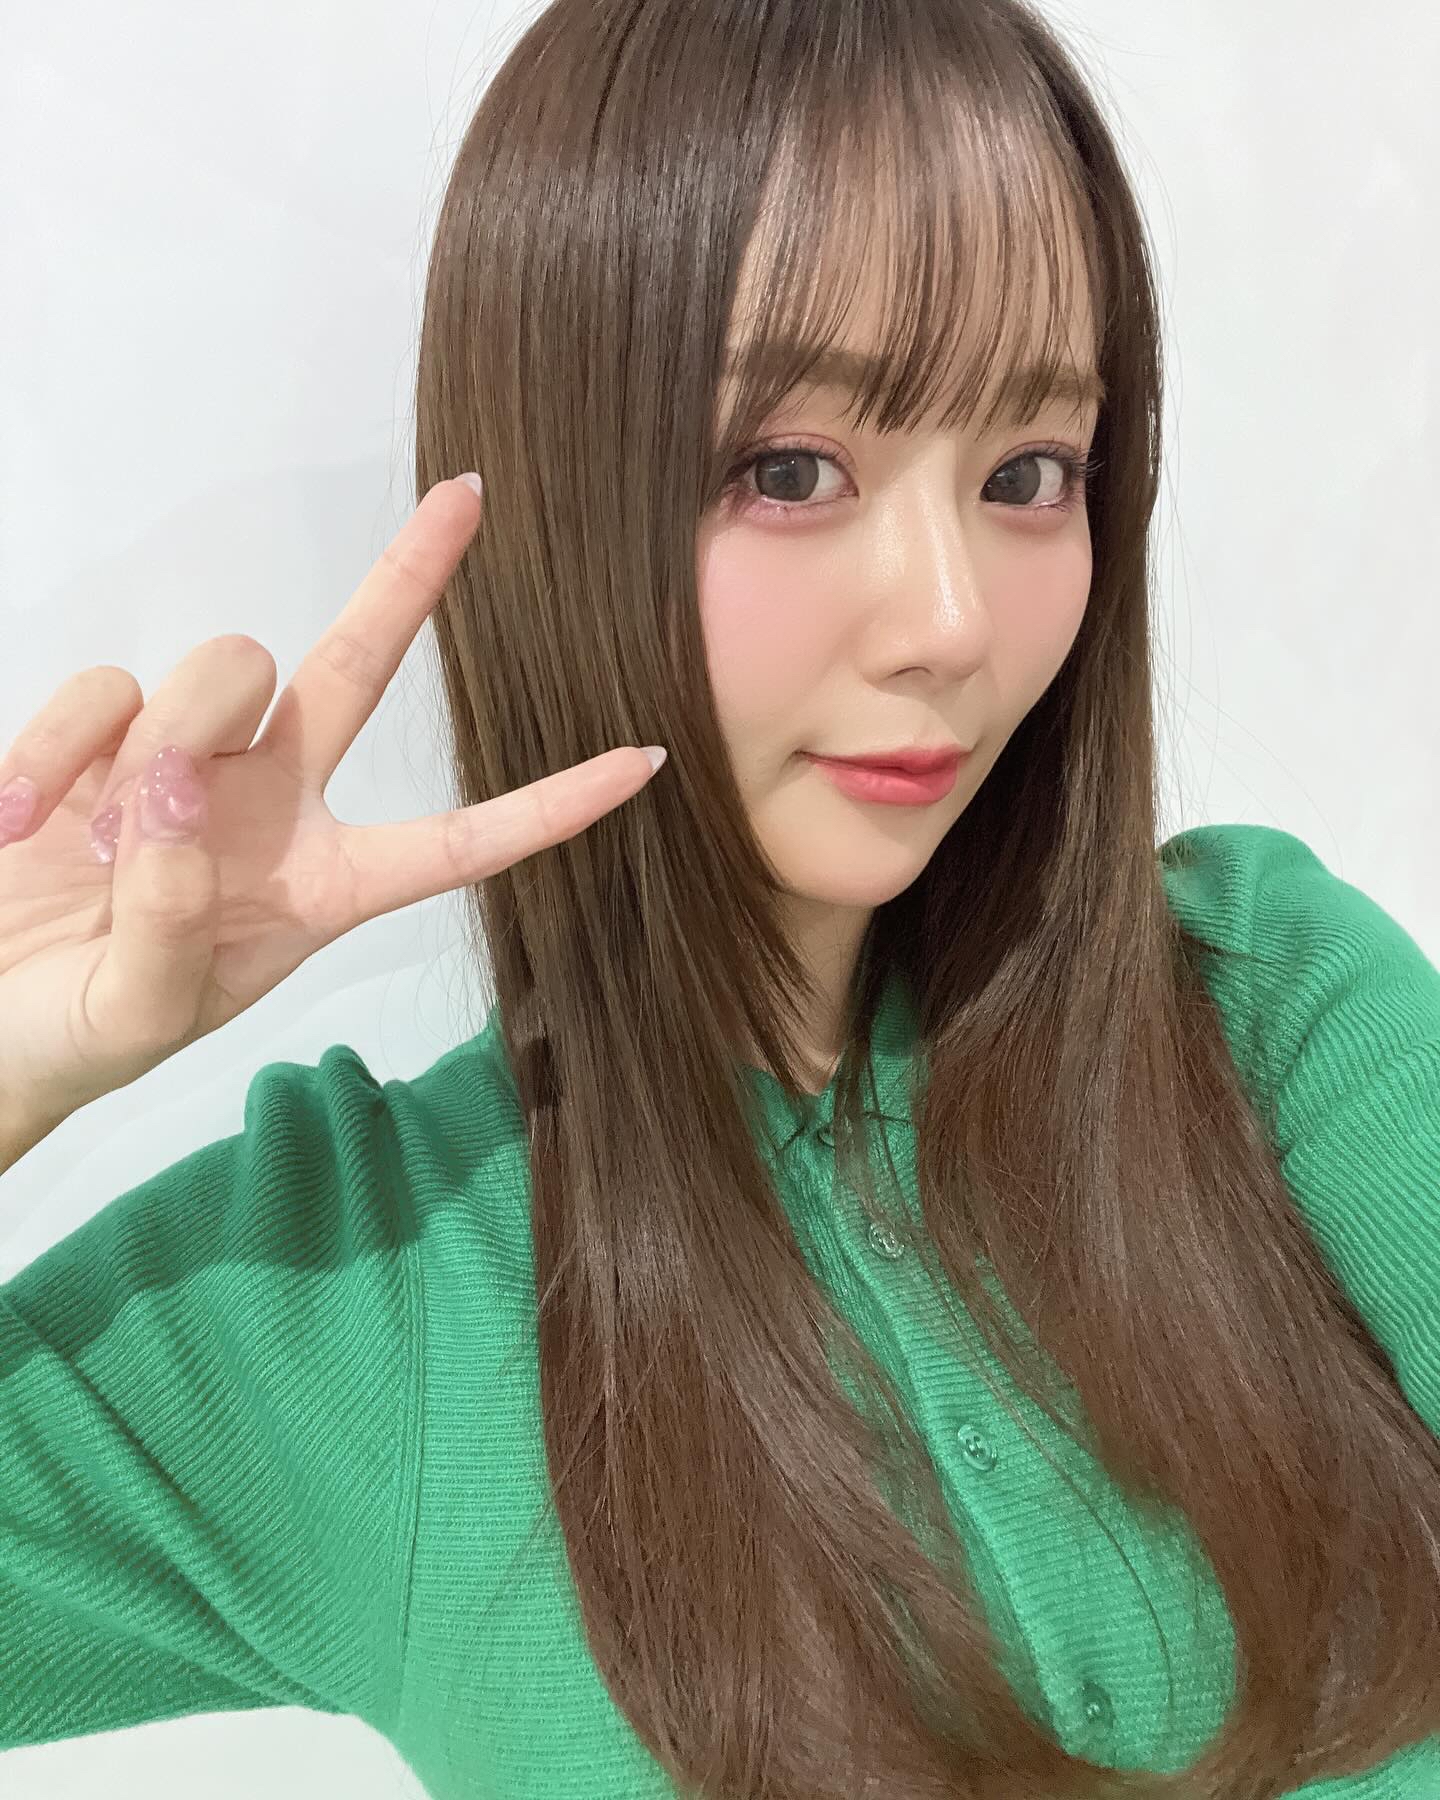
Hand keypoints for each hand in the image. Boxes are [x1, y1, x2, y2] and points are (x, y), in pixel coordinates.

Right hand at [0, 475, 664, 1141]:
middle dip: (406, 581)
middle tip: (468, 497)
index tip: (644, 763)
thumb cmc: (78, 1032)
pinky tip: (20, 819)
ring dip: (166, 733)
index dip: (549, 807)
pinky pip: (102, 689)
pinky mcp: (102, 733)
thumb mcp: (137, 1012)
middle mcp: (272, 806)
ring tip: (96, 841)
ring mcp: (187, 760)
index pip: (457, 843)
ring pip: (221, 668)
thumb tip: (180, 785)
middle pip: (354, 669)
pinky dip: (59, 746)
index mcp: (321, 889)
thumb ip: (172, 918)